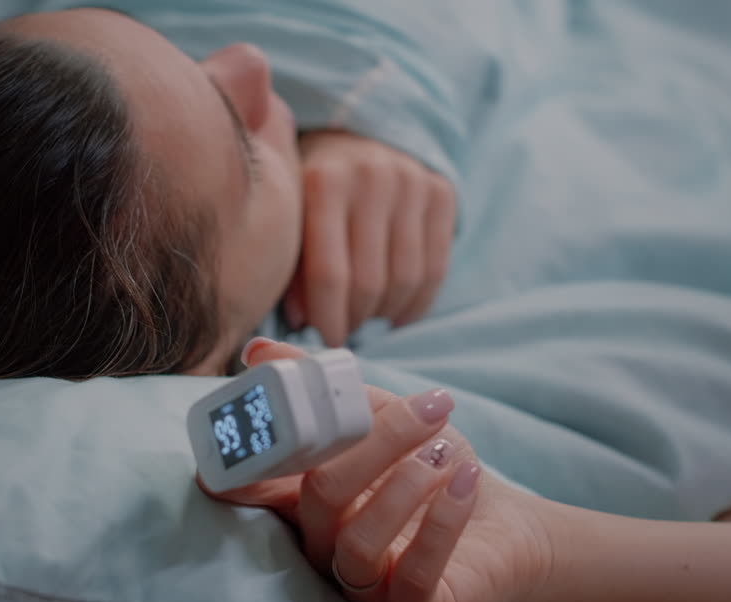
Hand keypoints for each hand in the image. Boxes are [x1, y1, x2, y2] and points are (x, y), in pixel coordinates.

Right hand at [199, 339, 556, 601]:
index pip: (249, 486)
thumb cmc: (432, 467)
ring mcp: (360, 586)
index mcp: (302, 499)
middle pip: (319, 496)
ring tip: (446, 451)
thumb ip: (328, 389)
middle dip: (373, 445)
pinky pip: (412, 576)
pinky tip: (465, 480)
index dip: (244, 454)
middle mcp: (321, 546)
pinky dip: (442, 522)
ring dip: (406, 486)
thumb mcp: (383, 416)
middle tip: (427, 410)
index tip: (267, 413)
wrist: (505, 526)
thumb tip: (259, 349)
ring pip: (357, 541)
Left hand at [286, 131, 456, 346]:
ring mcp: (413, 182)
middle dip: (353, 320)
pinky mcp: (441, 192)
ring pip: (406, 280)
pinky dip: (415, 303)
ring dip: (383, 314)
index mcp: (324, 181)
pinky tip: (394, 312)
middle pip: (369, 282)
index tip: (322, 342)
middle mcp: (372, 177)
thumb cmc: (308, 187)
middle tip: (341, 333)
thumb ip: (290, 261)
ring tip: (364, 319)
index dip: (326, 319)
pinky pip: (435, 268)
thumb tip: (301, 322)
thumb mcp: (288, 213)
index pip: (329, 273)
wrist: (355, 131)